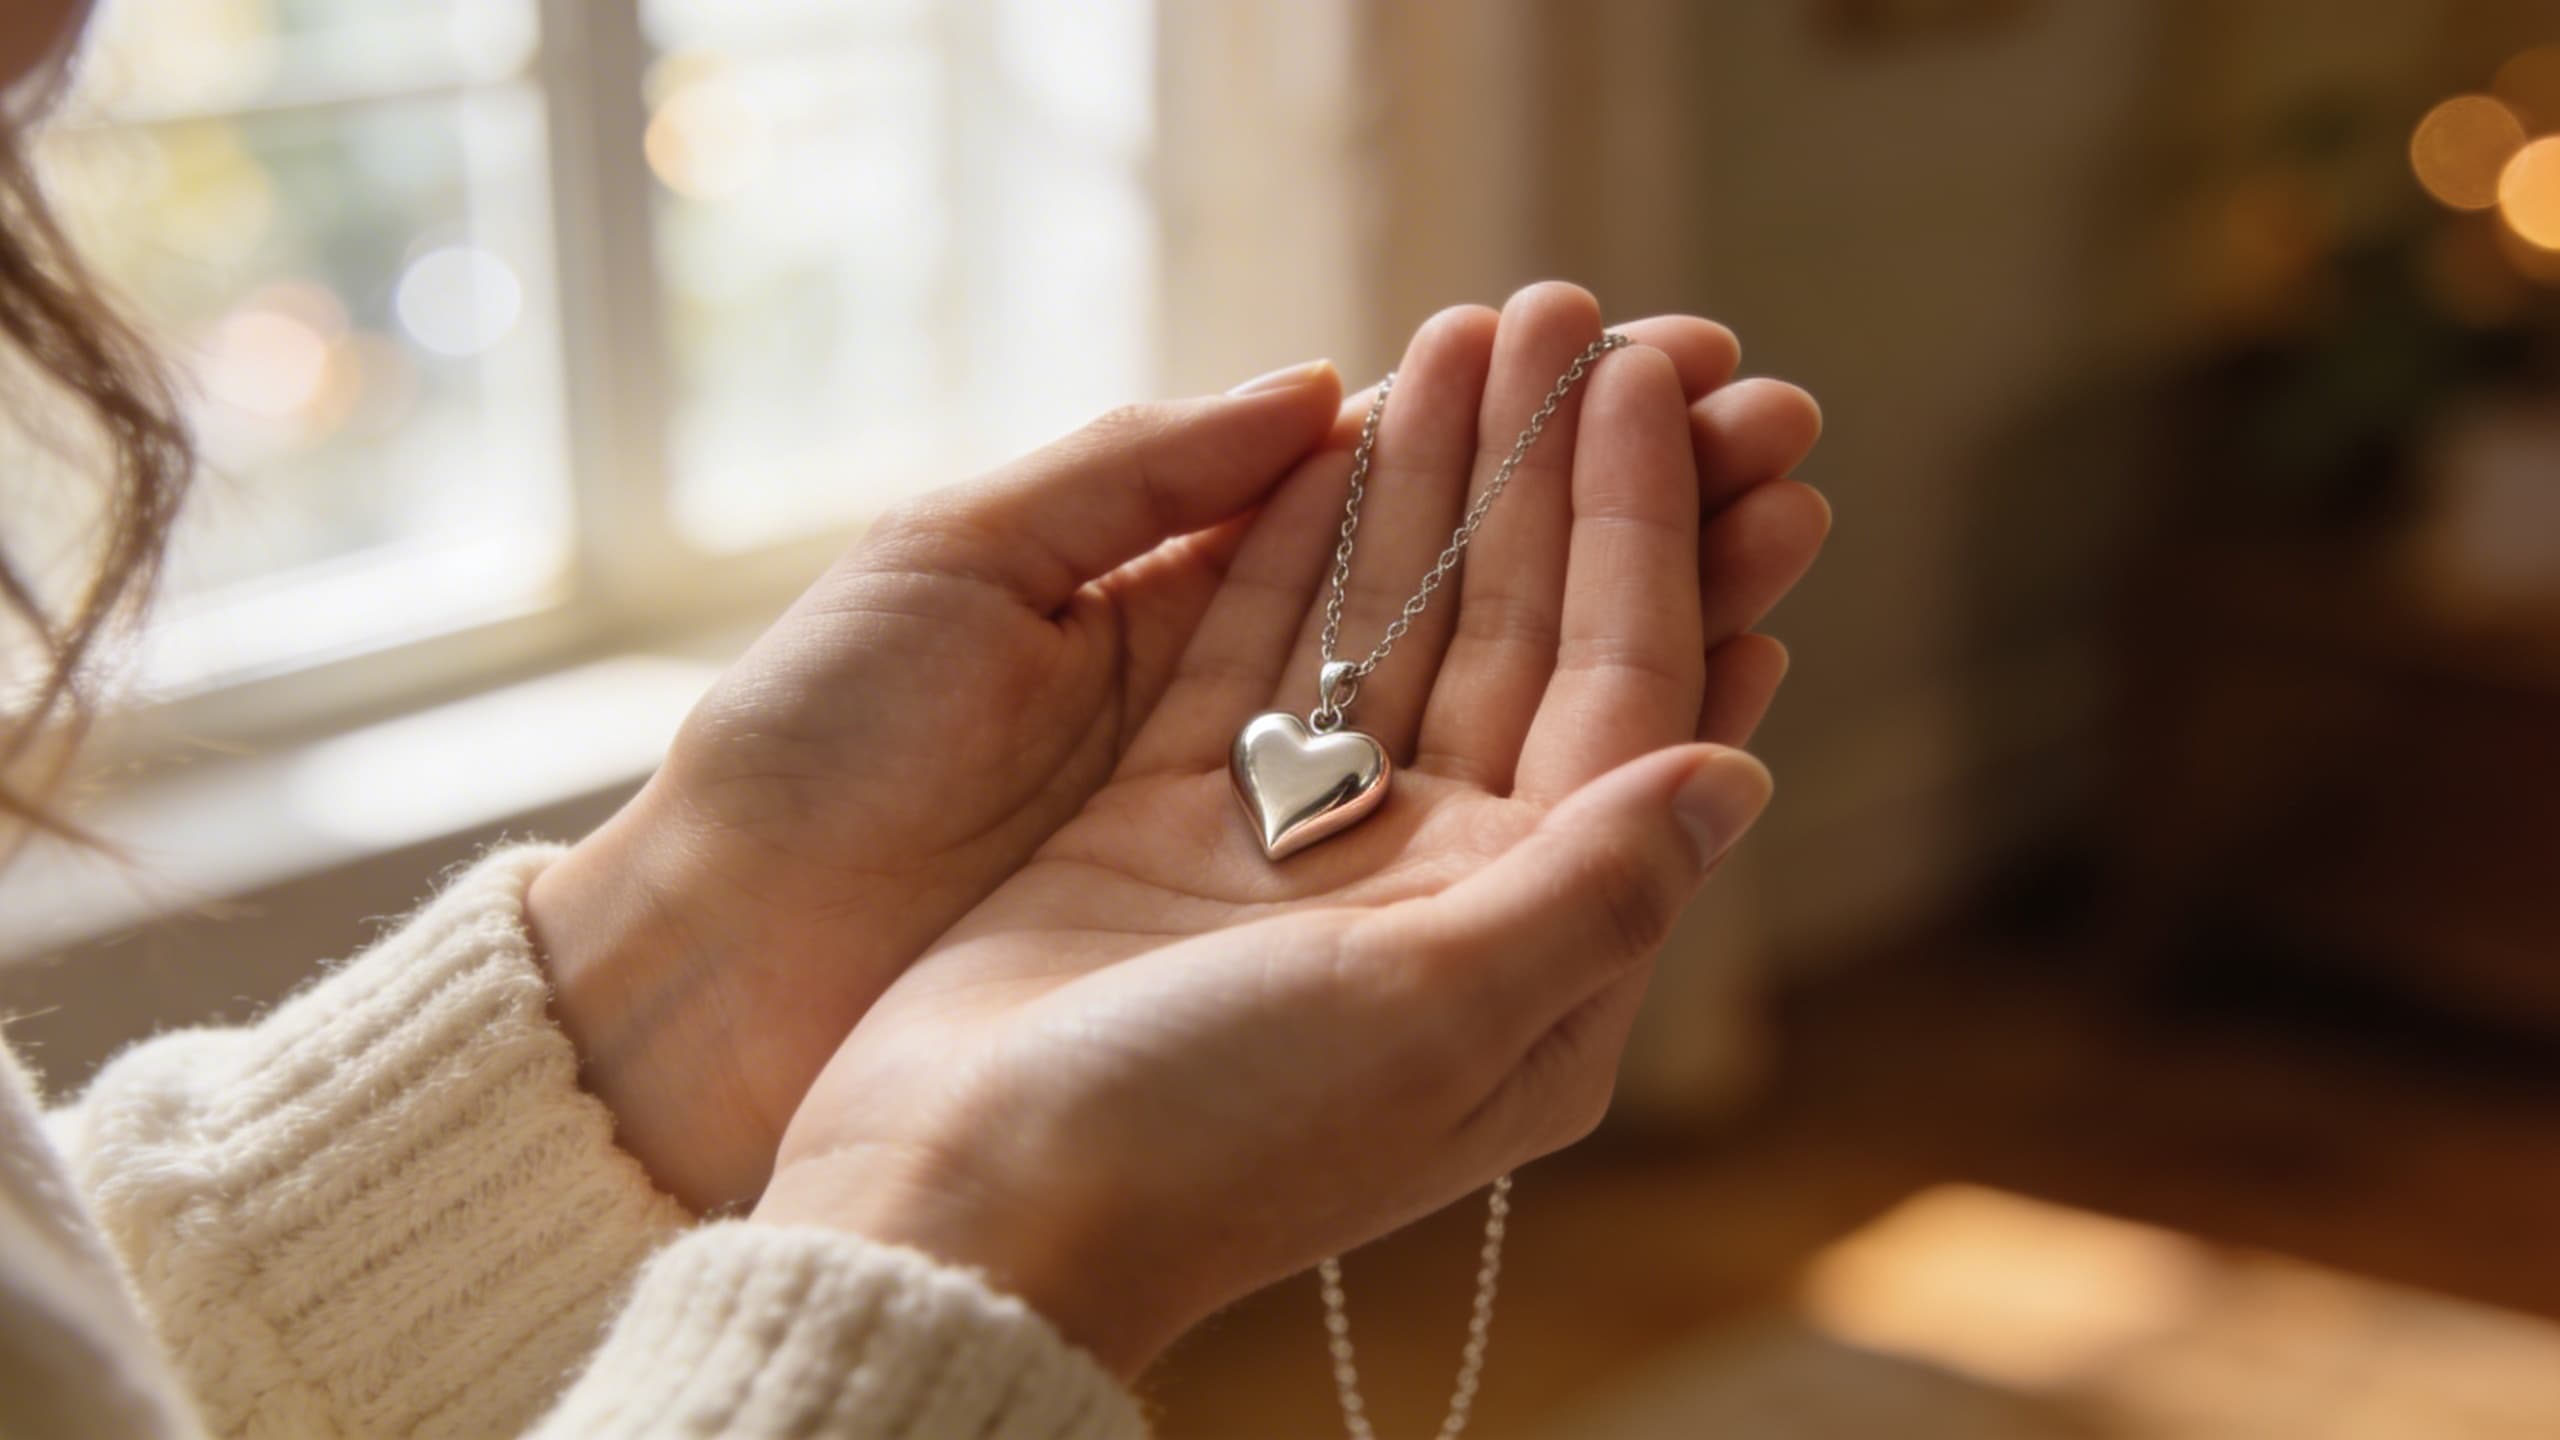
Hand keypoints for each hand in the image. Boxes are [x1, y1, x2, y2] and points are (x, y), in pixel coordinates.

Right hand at [752, 284, 1827, 1374]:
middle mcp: (1432, 890)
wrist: (965, 1205)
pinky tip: (1335, 426)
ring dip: (1430, 479)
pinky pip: (1260, 648)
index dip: (1650, 529)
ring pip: (1391, 625)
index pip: (1621, 695)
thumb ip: (1596, 890)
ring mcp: (1302, 849)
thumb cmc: (1210, 1141)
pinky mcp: (1176, 819)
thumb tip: (1739, 769)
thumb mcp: (1435, 1023)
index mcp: (1527, 947)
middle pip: (1516, 639)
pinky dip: (1296, 542)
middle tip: (1567, 305)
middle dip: (1544, 471)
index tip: (1665, 379)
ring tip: (1458, 325)